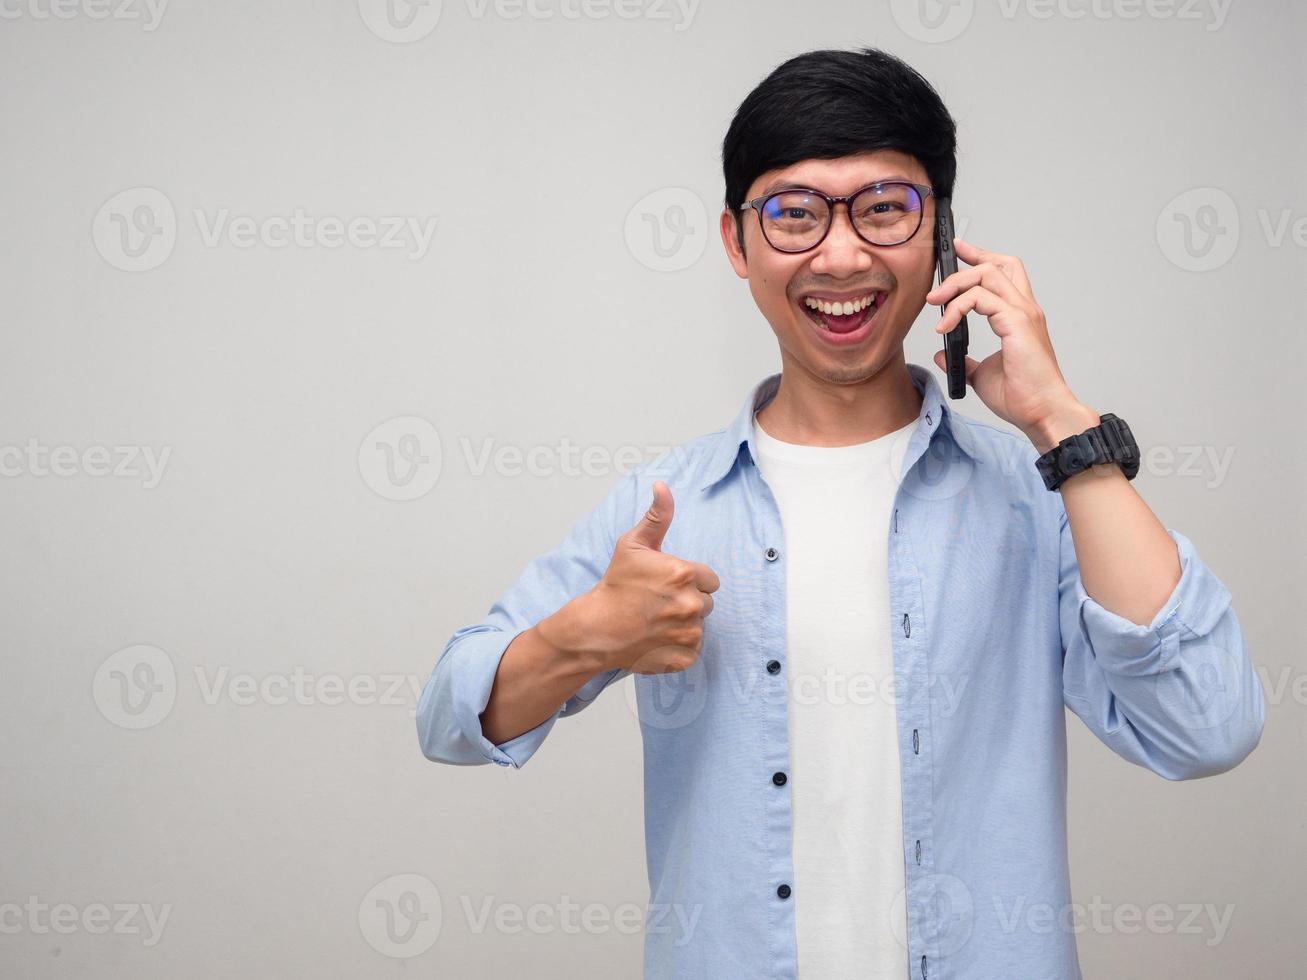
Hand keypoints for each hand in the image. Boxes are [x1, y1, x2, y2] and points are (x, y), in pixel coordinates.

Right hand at [573, 479, 719, 674]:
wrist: (596, 628)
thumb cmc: (615, 585)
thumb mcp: (633, 544)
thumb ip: (657, 515)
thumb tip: (662, 486)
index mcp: (685, 574)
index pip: (709, 578)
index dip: (689, 580)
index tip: (666, 584)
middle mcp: (691, 604)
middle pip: (706, 602)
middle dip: (688, 600)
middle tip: (659, 602)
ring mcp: (688, 633)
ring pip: (699, 624)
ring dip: (683, 623)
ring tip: (656, 620)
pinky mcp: (684, 657)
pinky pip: (693, 649)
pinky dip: (679, 646)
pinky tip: (658, 638)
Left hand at [926, 237, 1099, 450]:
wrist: (1042, 412)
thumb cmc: (1023, 396)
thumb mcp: (983, 374)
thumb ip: (965, 361)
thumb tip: (944, 354)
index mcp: (1020, 317)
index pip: (1005, 272)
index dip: (981, 257)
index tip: (959, 251)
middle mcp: (1025, 309)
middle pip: (998, 265)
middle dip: (967, 260)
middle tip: (939, 278)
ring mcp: (1023, 313)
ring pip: (988, 274)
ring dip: (955, 284)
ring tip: (934, 303)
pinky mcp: (1017, 323)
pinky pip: (981, 298)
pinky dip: (958, 307)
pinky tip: (945, 326)